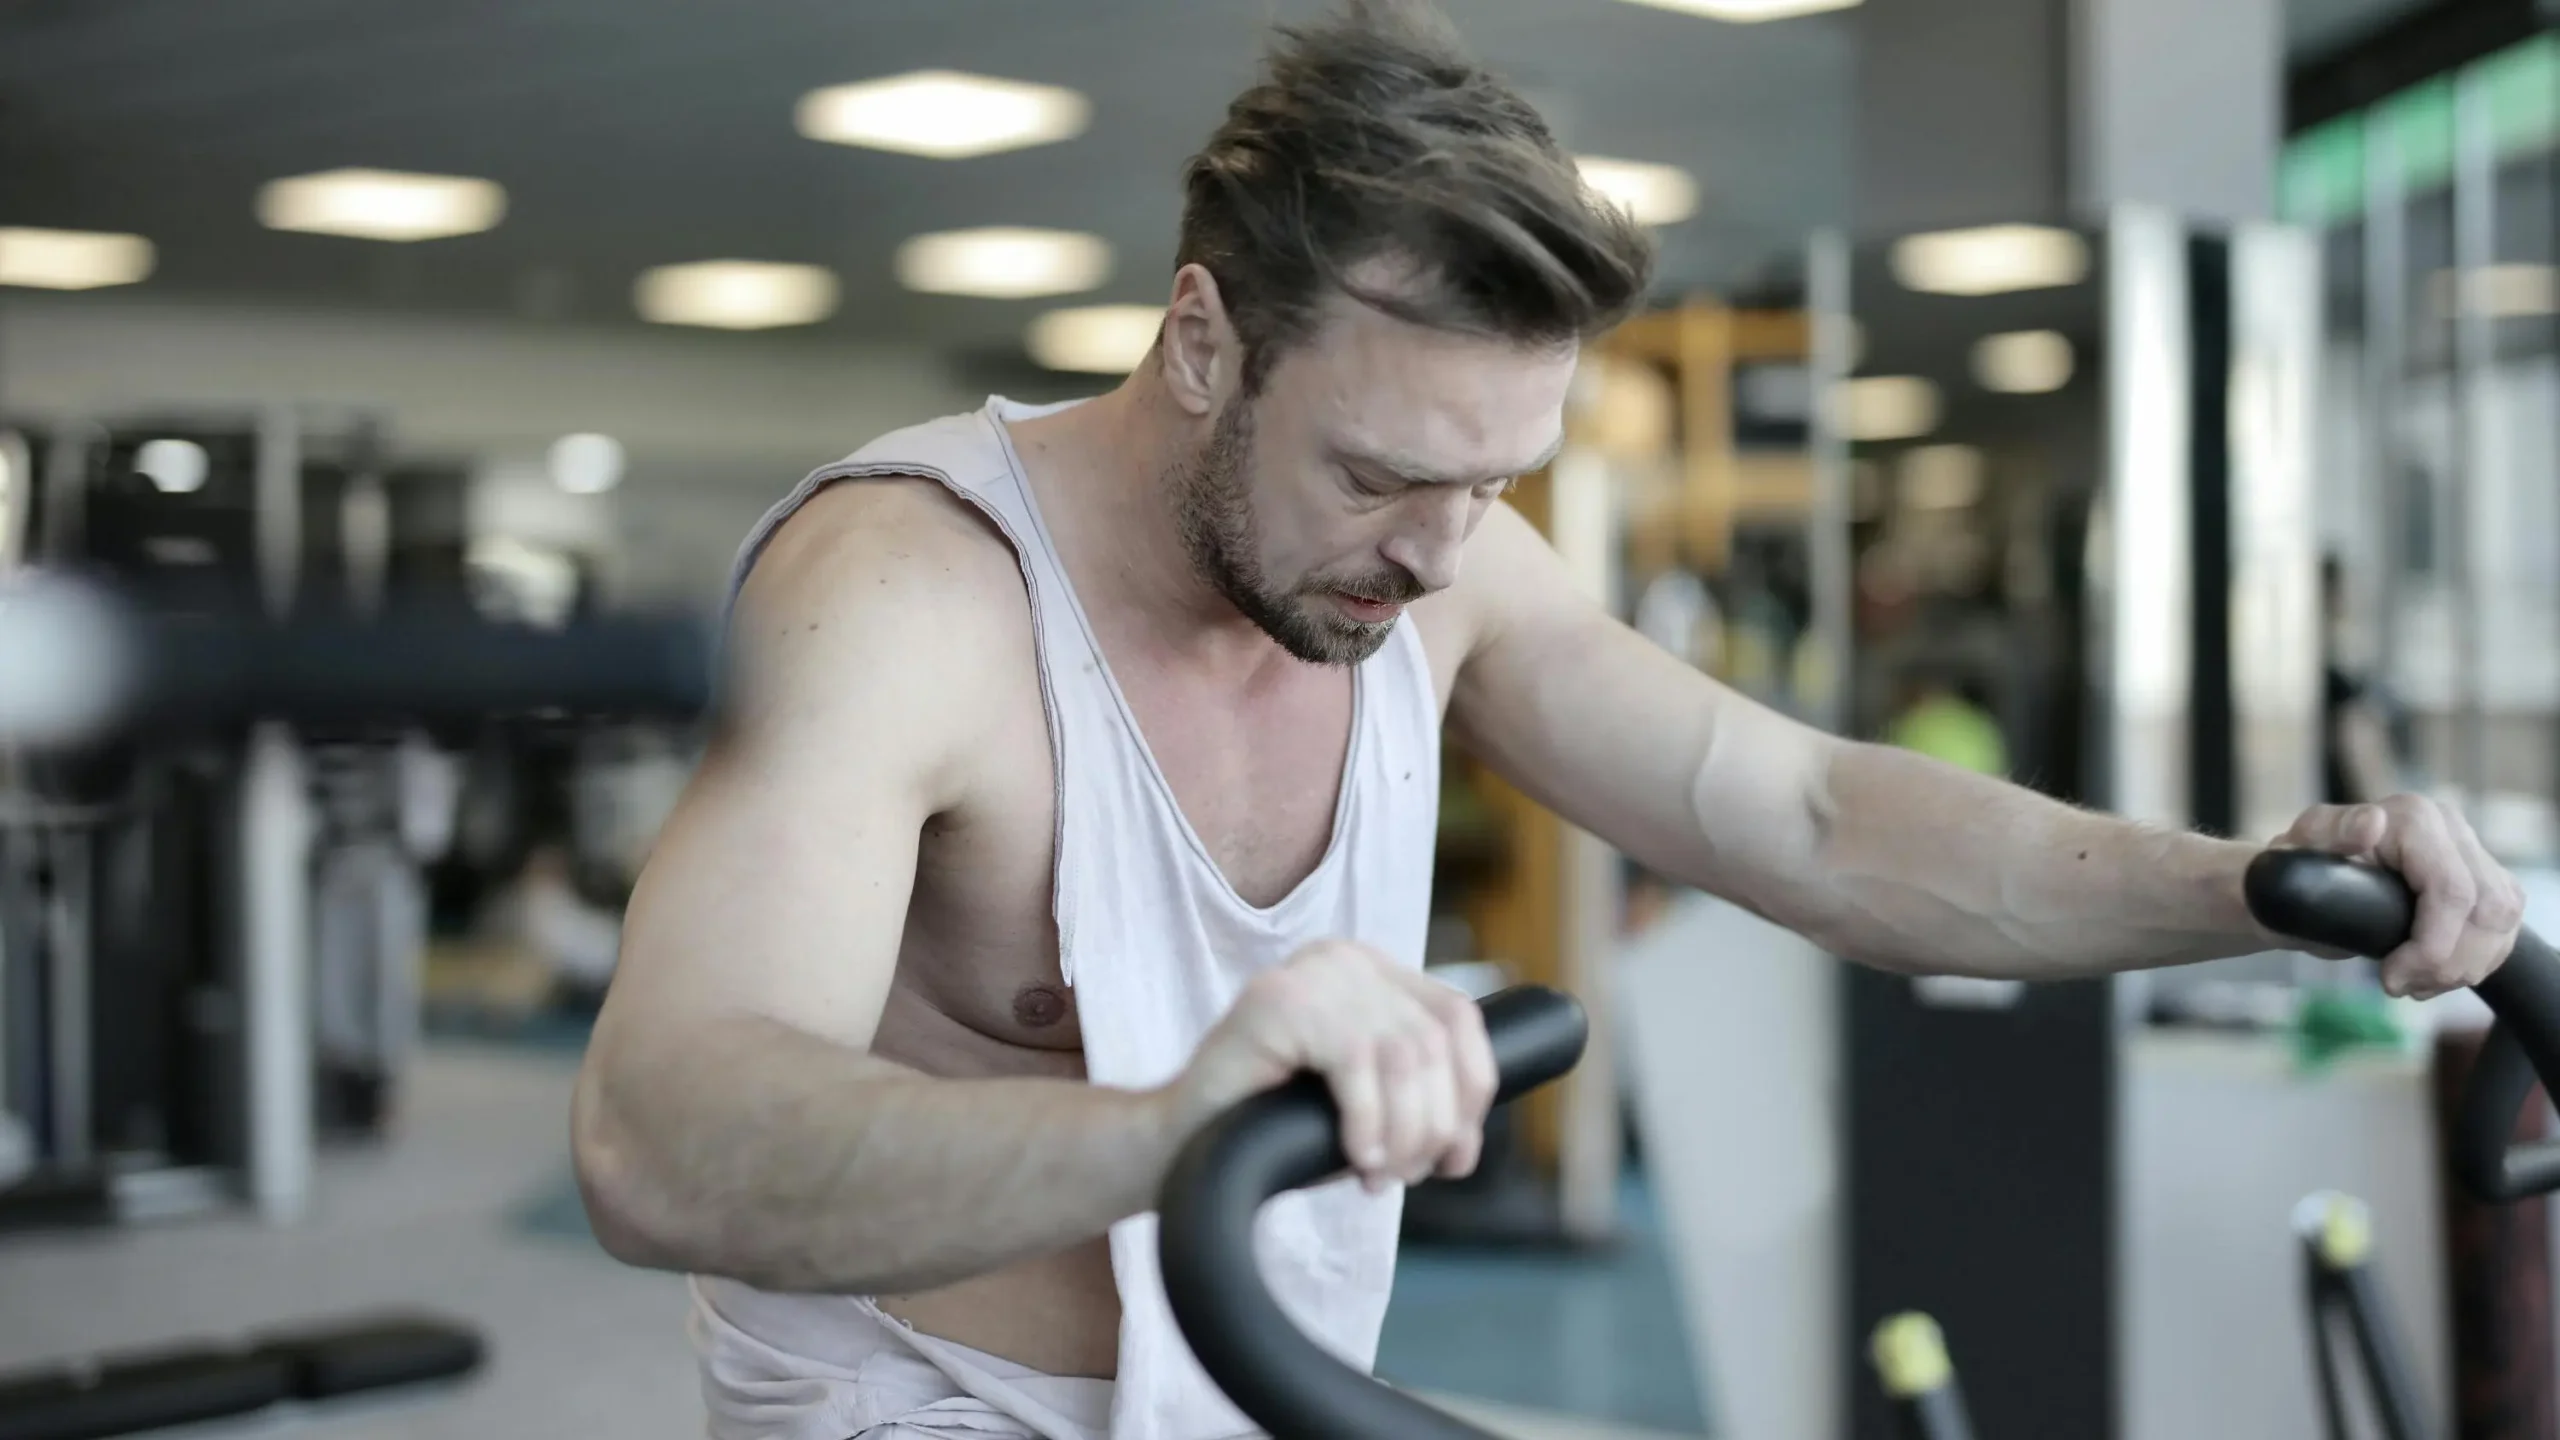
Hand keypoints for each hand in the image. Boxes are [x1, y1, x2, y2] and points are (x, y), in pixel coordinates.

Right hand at [1170, 940, 1496, 1192]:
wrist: (1181, 1145)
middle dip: (1435, 1123)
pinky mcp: (1277, 999)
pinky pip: (1357, 1060)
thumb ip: (1415, 1100)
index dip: (1471, 1092)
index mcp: (1371, 973)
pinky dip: (1367, 1119)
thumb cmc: (1271, 1128)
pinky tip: (1355, 1156)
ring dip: (1404, 1131)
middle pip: (1435, 1040)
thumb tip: (1465, 1144)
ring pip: (1404, 1053)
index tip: (1454, 1156)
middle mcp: (1344, 959)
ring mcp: (1309, 972)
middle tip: (1404, 1174)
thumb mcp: (1365, 1107)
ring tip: (1376, 1172)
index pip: (1458, 1018)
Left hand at [2274, 795, 2525, 998]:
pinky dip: (2477, 961)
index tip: (2391, 979)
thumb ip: (2330, 834)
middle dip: (2449, 964)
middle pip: (2489, 911)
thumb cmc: (2296, 868)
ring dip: (2465, 967)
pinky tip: (2437, 975)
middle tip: (2401, 986)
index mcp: (2415, 818)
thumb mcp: (2298, 850)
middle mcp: (2451, 829)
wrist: (2300, 883)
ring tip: (2415, 983)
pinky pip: (2504, 928)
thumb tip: (2371, 823)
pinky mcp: (2484, 880)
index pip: (2454, 892)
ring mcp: (2472, 853)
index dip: (2433, 947)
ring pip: (2503, 921)